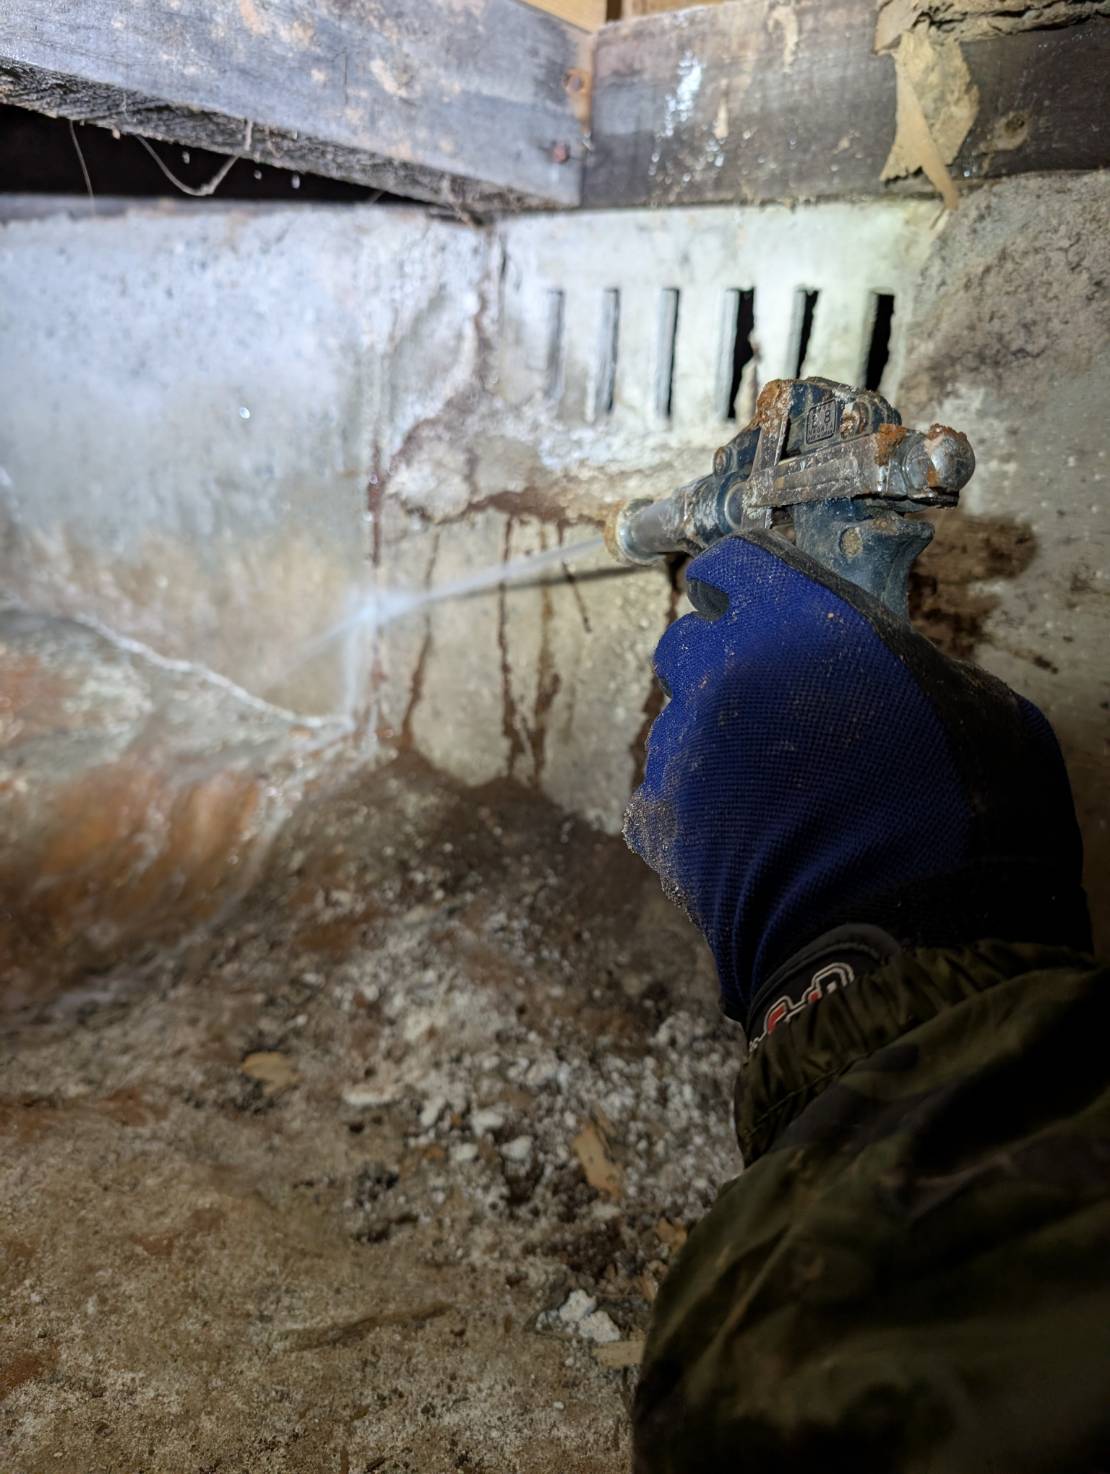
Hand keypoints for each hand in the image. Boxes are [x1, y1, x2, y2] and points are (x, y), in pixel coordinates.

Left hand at [624, 530, 1089, 1039]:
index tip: (751, 600)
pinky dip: (691, 814)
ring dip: (708, 745)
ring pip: (674, 726)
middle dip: (720, 665)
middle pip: (688, 645)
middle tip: (771, 705)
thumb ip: (889, 658)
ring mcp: (683, 751)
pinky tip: (742, 842)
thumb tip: (869, 660)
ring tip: (766, 795)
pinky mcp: (661, 827)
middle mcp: (722, 673)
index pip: (734, 567)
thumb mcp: (959, 697)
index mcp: (795, 623)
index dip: (743, 585)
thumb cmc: (956, 807)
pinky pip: (661, 800)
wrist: (903, 928)